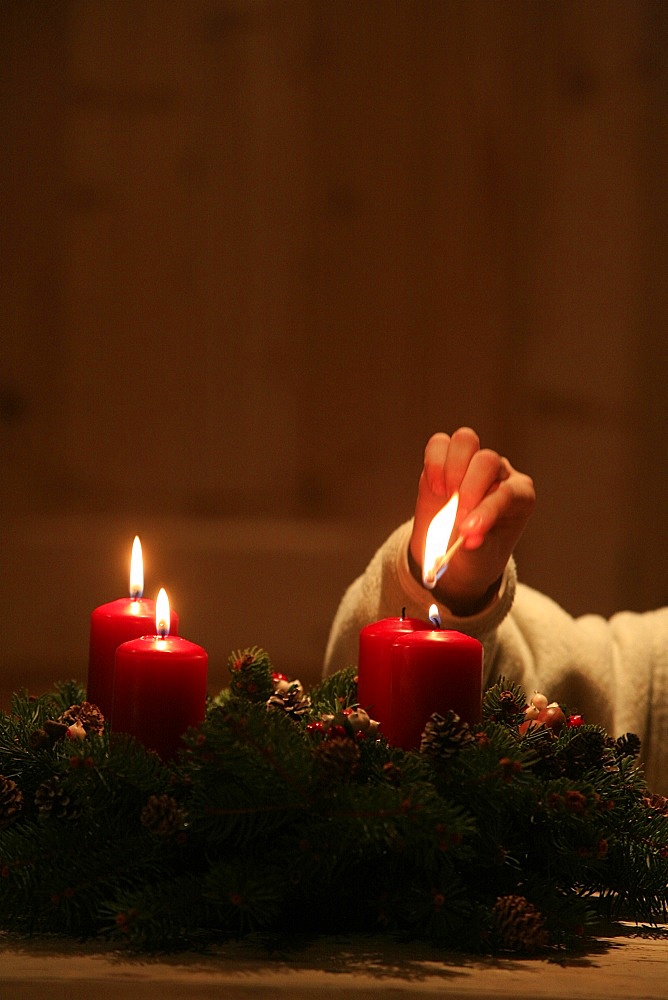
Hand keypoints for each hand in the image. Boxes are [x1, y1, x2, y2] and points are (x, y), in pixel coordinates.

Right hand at [409, 428, 535, 614]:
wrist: (451, 555)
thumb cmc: (474, 556)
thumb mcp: (479, 559)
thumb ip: (475, 546)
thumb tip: (468, 537)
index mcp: (520, 497)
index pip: (506, 493)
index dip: (485, 510)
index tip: (466, 531)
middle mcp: (499, 474)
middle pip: (487, 460)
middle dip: (469, 487)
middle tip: (456, 516)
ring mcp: (472, 464)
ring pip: (465, 440)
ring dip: (451, 467)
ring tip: (445, 494)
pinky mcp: (445, 461)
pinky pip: (439, 444)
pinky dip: (433, 462)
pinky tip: (434, 488)